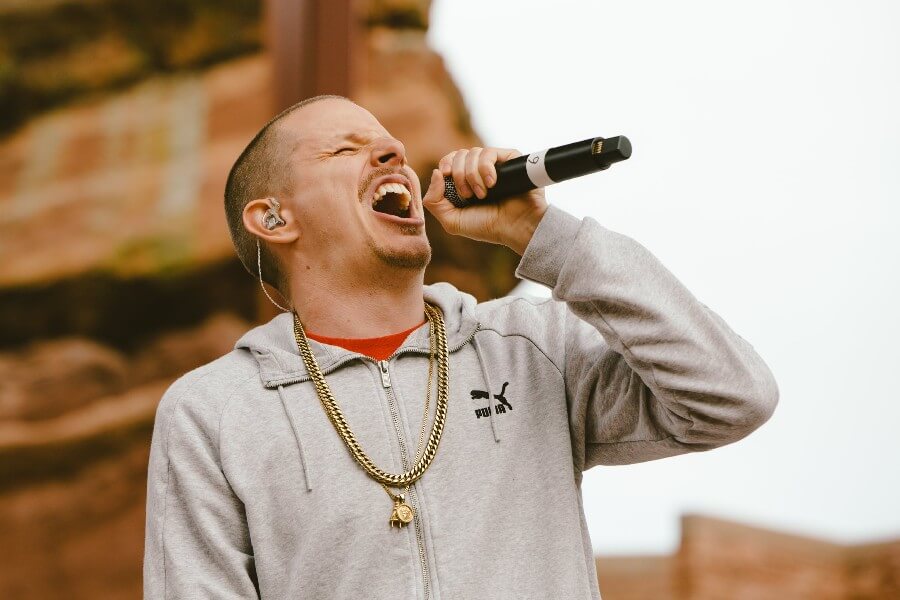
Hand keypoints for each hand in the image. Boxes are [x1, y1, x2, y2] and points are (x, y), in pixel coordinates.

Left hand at [422, 147, 547, 254]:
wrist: (516, 227)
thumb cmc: (487, 226)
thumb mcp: (452, 221)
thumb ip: (434, 201)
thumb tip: (436, 172)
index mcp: (465, 182)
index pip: (450, 160)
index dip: (446, 164)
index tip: (446, 174)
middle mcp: (479, 171)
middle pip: (459, 154)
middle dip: (459, 174)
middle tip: (469, 195)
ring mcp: (495, 164)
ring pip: (473, 152)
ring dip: (473, 174)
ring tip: (483, 194)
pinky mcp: (509, 160)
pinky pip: (489, 152)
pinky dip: (485, 167)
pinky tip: (492, 183)